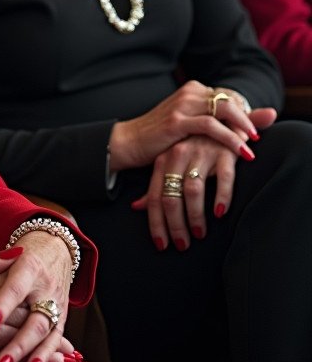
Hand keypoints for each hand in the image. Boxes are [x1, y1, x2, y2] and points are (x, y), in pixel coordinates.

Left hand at [0, 231, 76, 361]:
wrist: (51, 252)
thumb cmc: (18, 259)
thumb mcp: (4, 259)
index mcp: (29, 266)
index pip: (14, 289)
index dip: (2, 307)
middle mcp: (45, 286)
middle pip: (33, 318)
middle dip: (18, 343)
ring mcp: (56, 304)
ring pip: (45, 333)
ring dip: (31, 354)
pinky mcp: (62, 318)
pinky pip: (54, 340)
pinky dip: (45, 356)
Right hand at [109, 80, 269, 171]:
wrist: (130, 141)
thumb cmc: (162, 135)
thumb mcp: (192, 125)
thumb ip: (222, 120)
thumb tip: (265, 115)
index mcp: (192, 89)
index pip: (228, 95)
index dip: (243, 112)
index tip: (252, 130)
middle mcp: (188, 92)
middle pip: (229, 99)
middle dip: (248, 118)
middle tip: (257, 136)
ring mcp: (182, 104)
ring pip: (223, 109)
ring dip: (243, 128)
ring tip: (253, 144)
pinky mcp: (176, 121)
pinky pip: (211, 126)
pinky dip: (230, 138)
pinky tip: (240, 151)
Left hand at [131, 108, 274, 250]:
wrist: (219, 117)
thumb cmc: (194, 147)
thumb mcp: (171, 164)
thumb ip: (156, 185)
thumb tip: (137, 207)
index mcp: (164, 160)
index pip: (154, 196)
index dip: (156, 222)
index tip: (161, 244)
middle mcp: (178, 156)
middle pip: (170, 197)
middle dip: (174, 225)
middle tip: (182, 245)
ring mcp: (201, 153)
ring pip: (192, 191)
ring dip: (196, 216)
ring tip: (200, 234)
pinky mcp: (224, 152)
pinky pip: (223, 178)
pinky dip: (221, 196)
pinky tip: (220, 212)